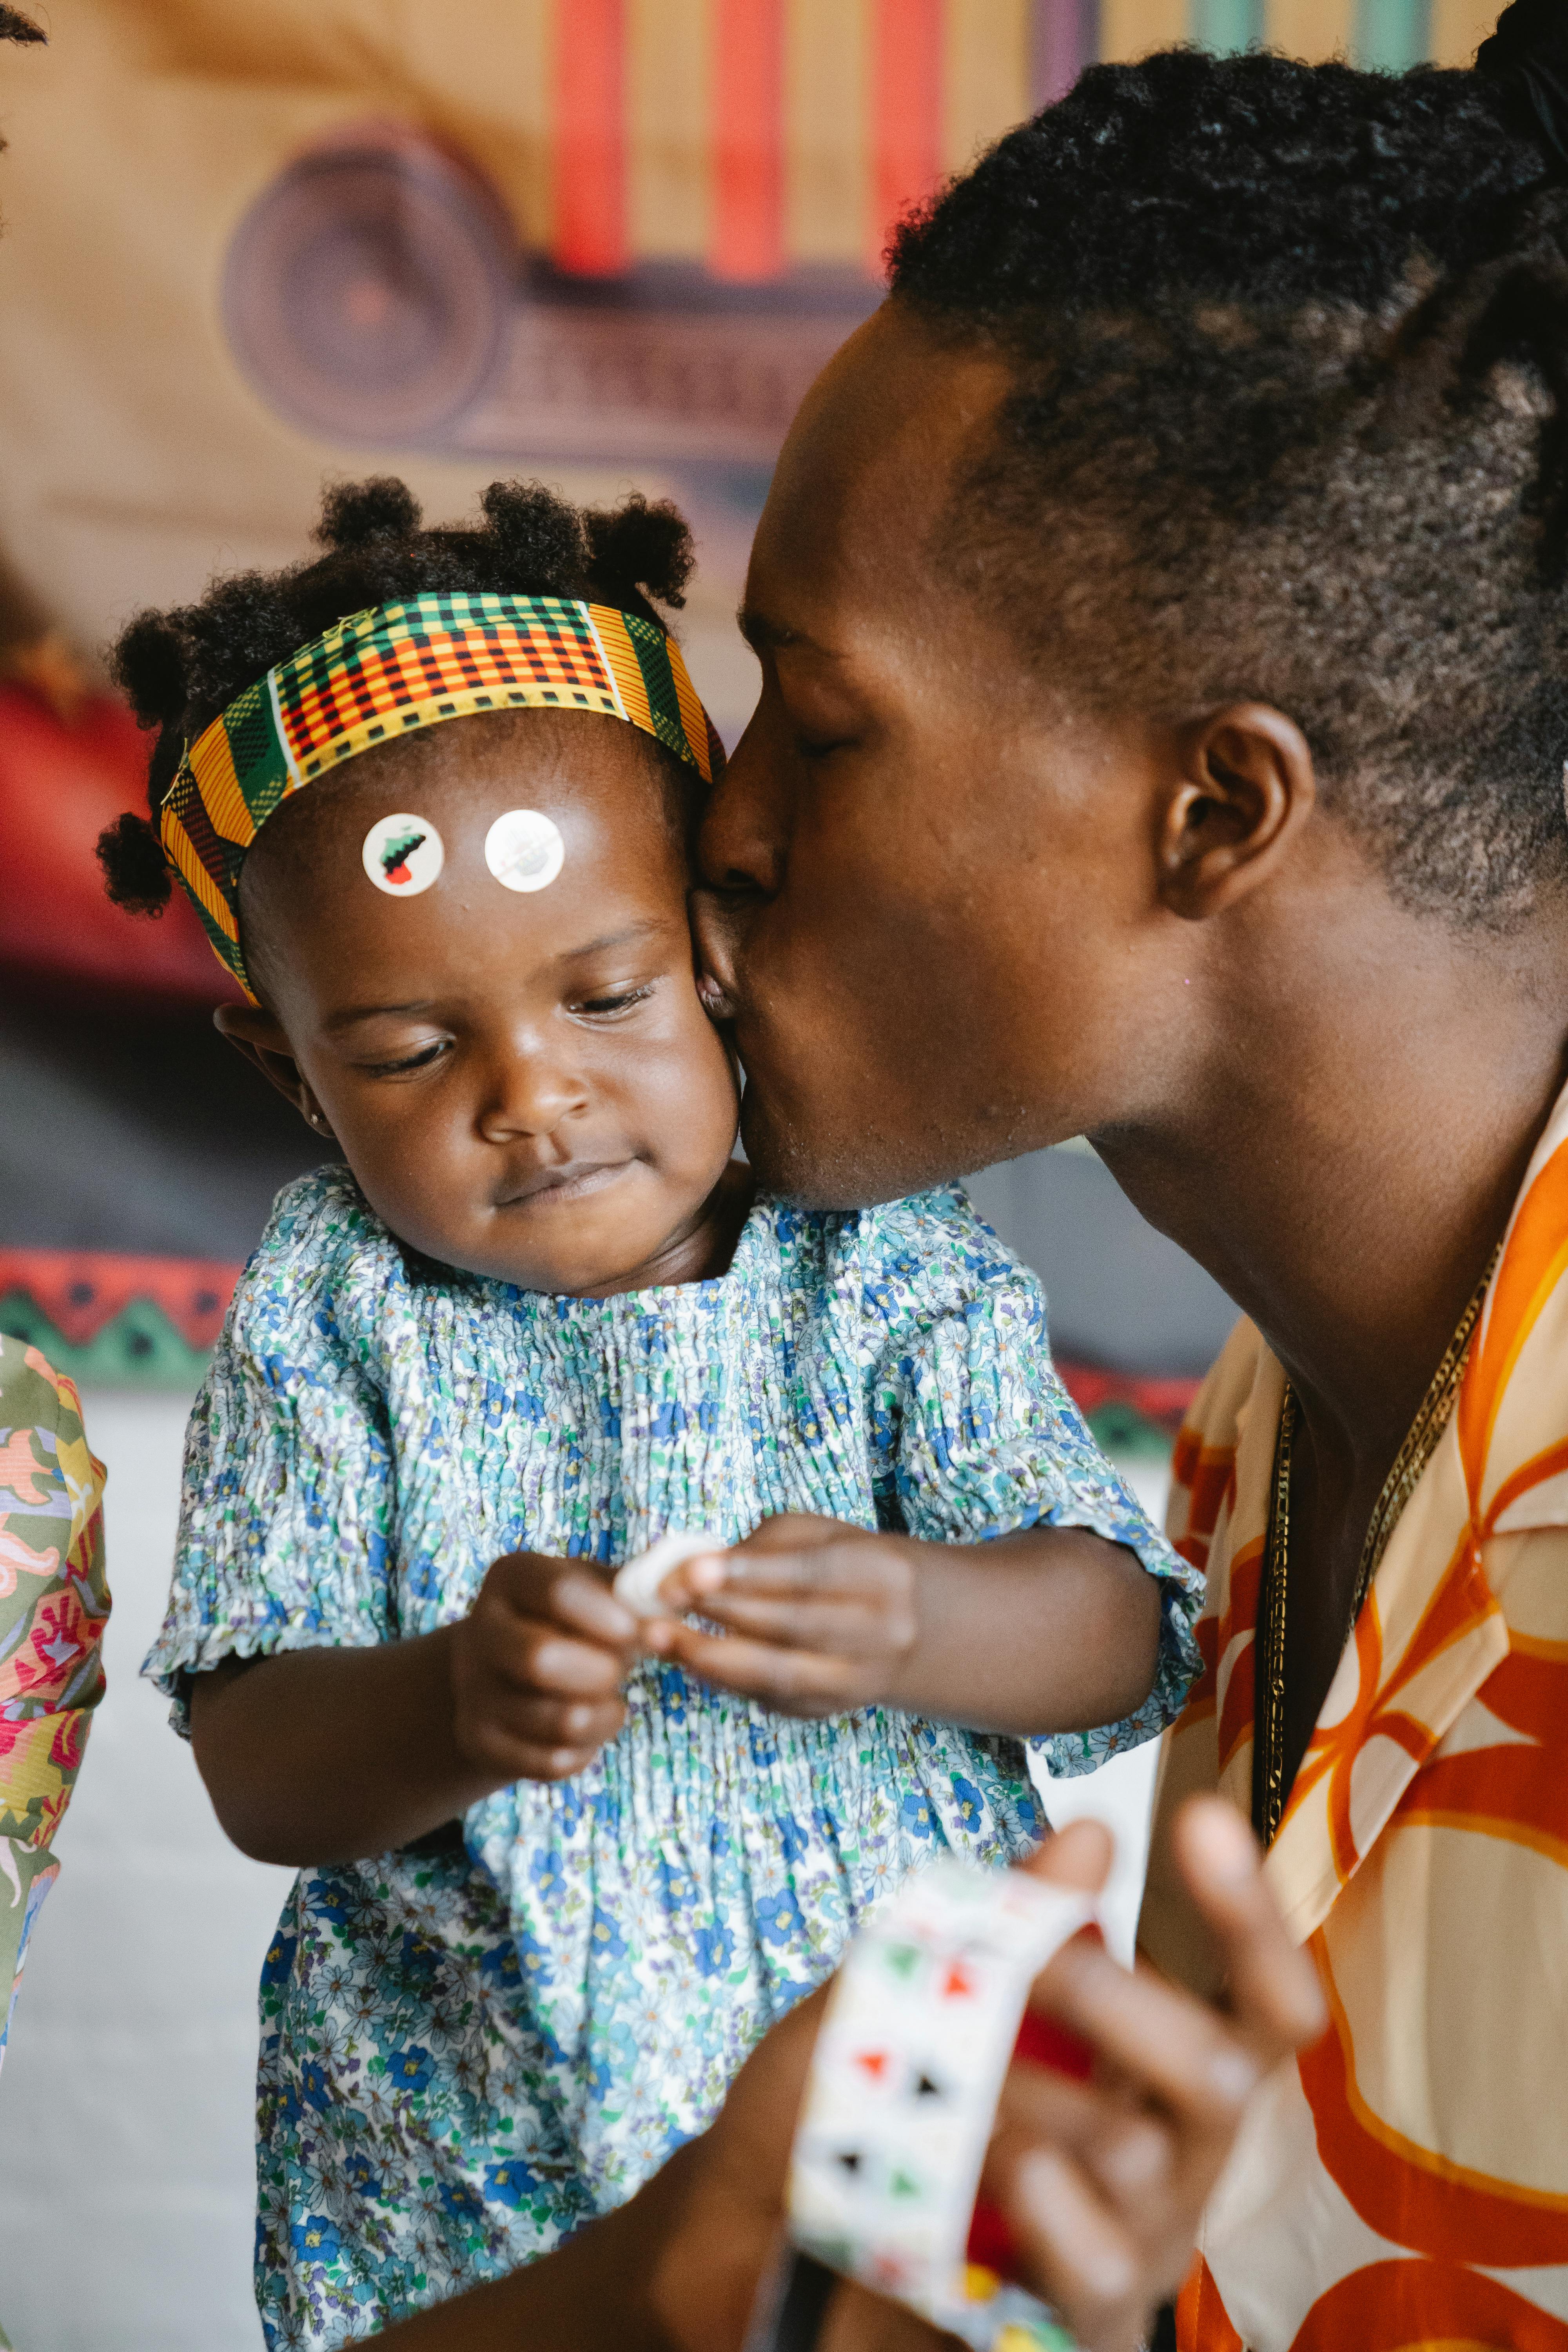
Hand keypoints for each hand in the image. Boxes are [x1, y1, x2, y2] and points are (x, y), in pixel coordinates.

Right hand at [449, 1550, 642, 1781]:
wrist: (507, 1669)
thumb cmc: (572, 1620)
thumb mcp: (595, 1589)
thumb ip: (634, 1590)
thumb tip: (675, 1599)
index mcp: (511, 1577)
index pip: (560, 1592)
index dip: (610, 1616)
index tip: (637, 1630)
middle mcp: (480, 1629)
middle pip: (541, 1659)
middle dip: (601, 1672)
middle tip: (618, 1671)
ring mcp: (473, 1689)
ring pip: (559, 1720)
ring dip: (605, 1715)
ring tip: (610, 1699)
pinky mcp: (480, 1740)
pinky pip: (553, 1761)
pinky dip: (587, 1749)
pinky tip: (588, 1727)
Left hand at [652, 1513, 918, 1716]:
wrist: (912, 1626)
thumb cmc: (847, 1566)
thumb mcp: (819, 1536)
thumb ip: (764, 1547)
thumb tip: (691, 1568)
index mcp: (882, 1574)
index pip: (811, 1574)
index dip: (748, 1573)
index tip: (691, 1572)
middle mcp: (882, 1632)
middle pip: (793, 1626)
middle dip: (721, 1613)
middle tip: (661, 1599)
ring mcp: (859, 1679)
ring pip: (779, 1674)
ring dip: (711, 1657)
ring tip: (658, 1636)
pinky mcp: (832, 1708)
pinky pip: (771, 1698)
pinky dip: (724, 1680)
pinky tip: (686, 1659)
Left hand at [975, 1797, 1326, 2351]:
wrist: (843, 2243)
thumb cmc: (928, 2105)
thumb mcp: (956, 1998)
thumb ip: (1026, 1922)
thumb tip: (1091, 1833)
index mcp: (1179, 2070)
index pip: (1264, 1998)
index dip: (1251, 1917)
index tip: (1204, 1817)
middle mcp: (1188, 2156)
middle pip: (1222, 2075)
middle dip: (1111, 1996)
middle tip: (1020, 1958)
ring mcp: (1149, 2243)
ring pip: (1137, 2156)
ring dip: (1034, 2095)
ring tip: (951, 2072)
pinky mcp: (1095, 2318)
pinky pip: (1097, 2263)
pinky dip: (1048, 2205)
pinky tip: (1009, 2167)